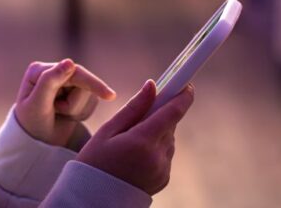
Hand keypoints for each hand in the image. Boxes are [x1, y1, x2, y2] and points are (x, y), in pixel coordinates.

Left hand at [14, 59, 115, 147]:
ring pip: (90, 93)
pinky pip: (92, 101)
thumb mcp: (37, 105)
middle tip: (65, 116)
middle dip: (75, 105)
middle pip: (84, 82)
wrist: (38, 143)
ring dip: (77, 110)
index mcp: (39, 70)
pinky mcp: (77, 91)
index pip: (72, 72)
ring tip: (60, 115)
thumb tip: (70, 61)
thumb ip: (49, 82)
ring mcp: (66, 81)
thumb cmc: (32, 124)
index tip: (109, 96)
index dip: (91, 83)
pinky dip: (82, 113)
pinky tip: (67, 117)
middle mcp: (53, 71)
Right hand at [76, 80, 194, 194]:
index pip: (172, 113)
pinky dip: (155, 148)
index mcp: (142, 142)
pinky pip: (165, 154)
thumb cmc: (95, 161)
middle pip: (170, 125)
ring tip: (130, 139)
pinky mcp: (164, 179)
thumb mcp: (108, 130)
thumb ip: (133, 108)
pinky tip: (135, 153)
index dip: (182, 96)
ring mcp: (163, 170)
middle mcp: (158, 157)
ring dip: (157, 132)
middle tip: (141, 112)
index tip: (186, 84)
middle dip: (159, 114)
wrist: (93, 198)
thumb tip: (152, 86)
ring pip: (168, 139)